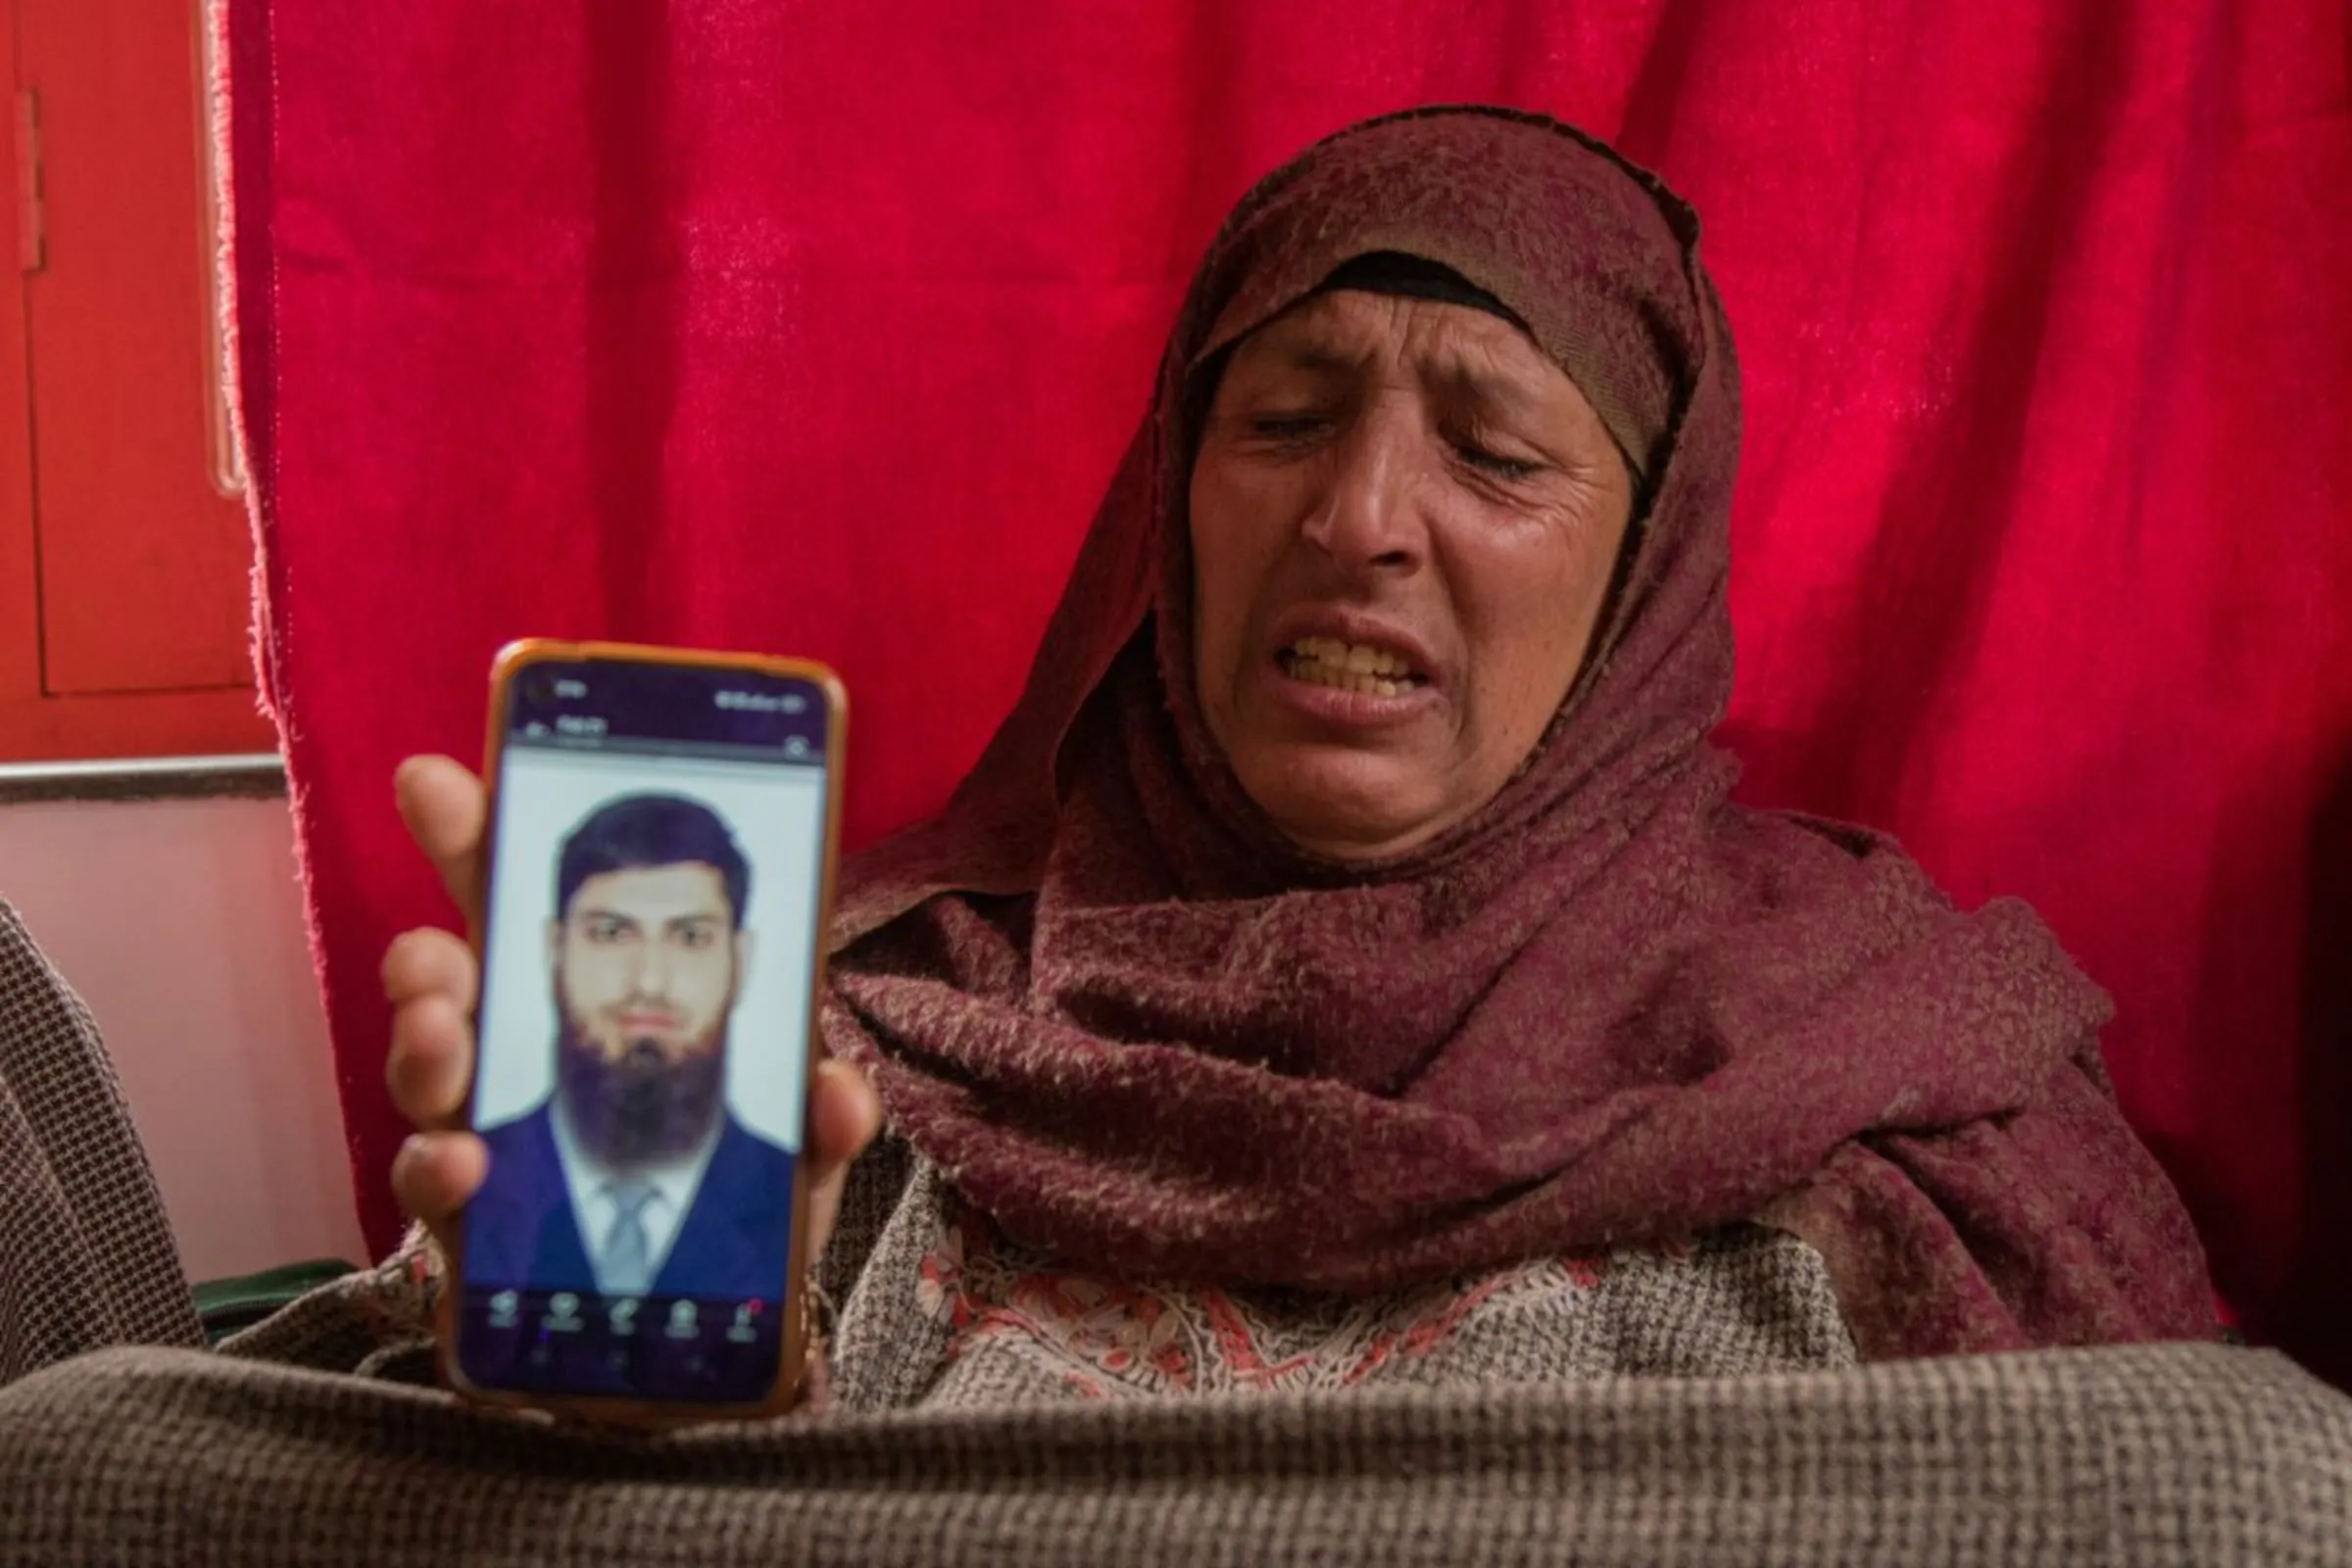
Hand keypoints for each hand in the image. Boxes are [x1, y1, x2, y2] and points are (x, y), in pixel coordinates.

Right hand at [380, 755, 883, 1278]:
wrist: (687, 1344)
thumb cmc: (729, 1215)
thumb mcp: (796, 1157)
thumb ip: (820, 1119)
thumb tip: (840, 1091)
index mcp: (597, 1004)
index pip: (533, 905)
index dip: (482, 838)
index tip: (437, 780)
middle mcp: (525, 1058)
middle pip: (454, 977)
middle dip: (430, 955)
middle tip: (436, 959)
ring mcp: (488, 1137)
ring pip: (429, 1073)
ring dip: (426, 1048)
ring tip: (444, 1039)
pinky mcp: (469, 1229)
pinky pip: (435, 1189)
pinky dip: (443, 1171)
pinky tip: (462, 1165)